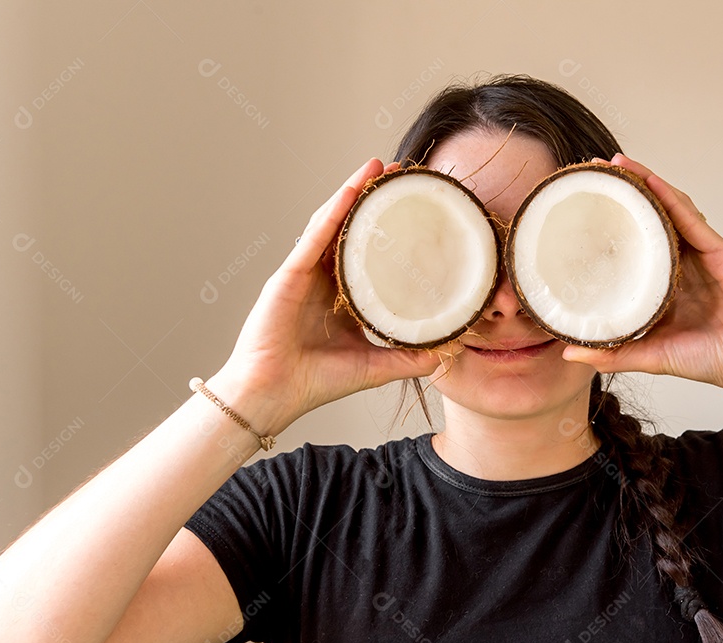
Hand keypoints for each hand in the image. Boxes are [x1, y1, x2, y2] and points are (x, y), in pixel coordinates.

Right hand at [212, 158, 452, 432]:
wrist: (273, 395)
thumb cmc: (314, 381)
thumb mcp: (375, 366)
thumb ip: (410, 358)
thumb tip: (450, 353)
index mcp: (340, 295)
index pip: (366, 250)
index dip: (389, 226)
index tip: (416, 204)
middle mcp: (321, 278)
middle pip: (349, 227)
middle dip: (373, 197)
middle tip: (402, 172)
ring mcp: (303, 273)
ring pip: (331, 221)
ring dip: (354, 191)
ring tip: (380, 167)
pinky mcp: (289, 275)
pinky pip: (314, 237)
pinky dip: (333, 212)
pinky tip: (352, 190)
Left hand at [561, 154, 722, 397]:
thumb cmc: (714, 360)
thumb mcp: (651, 356)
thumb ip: (613, 353)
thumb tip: (569, 352)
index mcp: (668, 285)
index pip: (636, 244)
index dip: (613, 223)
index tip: (582, 207)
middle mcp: (685, 264)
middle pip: (652, 218)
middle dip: (626, 192)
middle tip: (594, 171)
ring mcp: (705, 254)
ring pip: (671, 209)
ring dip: (645, 183)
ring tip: (617, 165)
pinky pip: (691, 219)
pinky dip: (670, 197)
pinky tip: (649, 180)